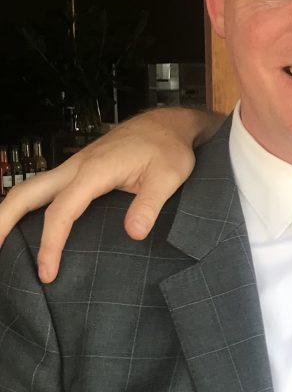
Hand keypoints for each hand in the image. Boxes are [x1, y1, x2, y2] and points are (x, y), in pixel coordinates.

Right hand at [0, 107, 215, 281]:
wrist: (167, 124)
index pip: (61, 211)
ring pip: (29, 189)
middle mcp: (76, 167)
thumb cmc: (169, 148)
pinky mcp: (77, 170)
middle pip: (25, 193)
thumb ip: (150, 204)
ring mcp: (74, 167)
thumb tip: (134, 233)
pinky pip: (43, 189)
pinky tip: (24, 227)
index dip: (50, 244)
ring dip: (8, 213)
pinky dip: (26, 207)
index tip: (48, 272)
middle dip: (2, 222)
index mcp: (95, 170)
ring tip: (0, 245)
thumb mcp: (170, 175)